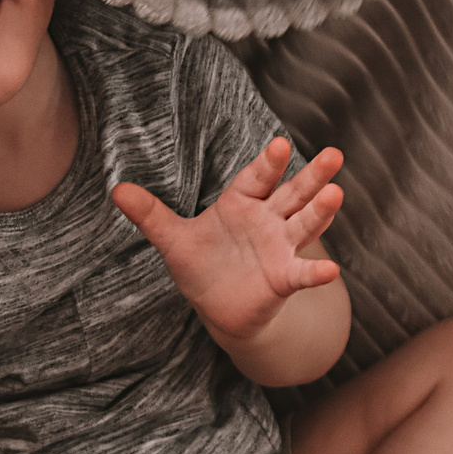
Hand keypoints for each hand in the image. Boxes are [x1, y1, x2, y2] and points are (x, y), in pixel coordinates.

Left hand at [111, 138, 343, 344]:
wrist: (219, 309)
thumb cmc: (201, 265)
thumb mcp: (172, 240)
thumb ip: (150, 215)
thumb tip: (116, 189)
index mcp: (241, 203)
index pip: (256, 178)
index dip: (267, 163)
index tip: (279, 144)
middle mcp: (267, 220)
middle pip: (292, 194)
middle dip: (312, 176)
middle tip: (334, 155)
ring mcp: (280, 248)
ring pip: (303, 225)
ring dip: (321, 211)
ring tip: (337, 194)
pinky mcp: (284, 279)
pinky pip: (301, 273)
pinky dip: (315, 271)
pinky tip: (330, 270)